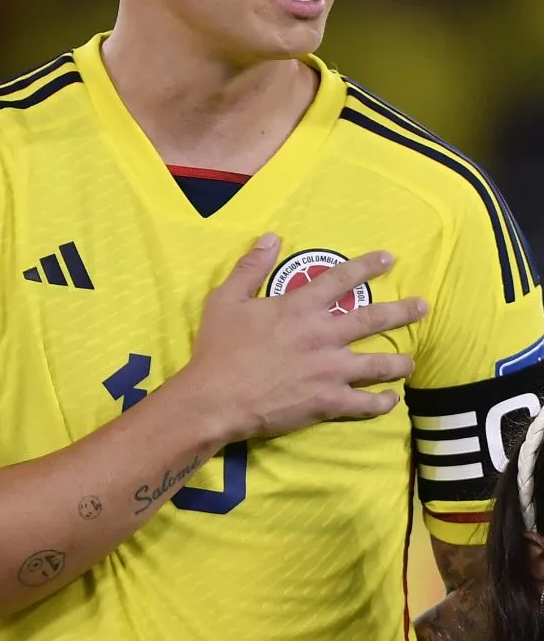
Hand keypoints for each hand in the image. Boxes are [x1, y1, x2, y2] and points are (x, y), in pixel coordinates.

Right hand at [190, 234, 425, 441]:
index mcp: (300, 307)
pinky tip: (390, 399)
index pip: (342, 279)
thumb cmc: (219, 348)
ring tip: (412, 361)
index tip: (389, 258)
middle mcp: (323, 335)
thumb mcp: (226, 299)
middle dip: (402, 311)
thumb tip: (271, 237)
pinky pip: (365, 404)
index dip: (367, 266)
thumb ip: (251, 267)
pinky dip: (382, 402)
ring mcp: (330, 370)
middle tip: (423, 306)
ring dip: (399, 362)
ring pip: (378, 364)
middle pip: (373, 318)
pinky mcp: (328, 402)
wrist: (217, 398)